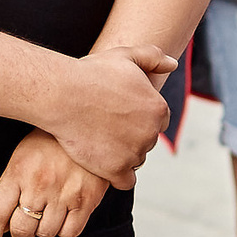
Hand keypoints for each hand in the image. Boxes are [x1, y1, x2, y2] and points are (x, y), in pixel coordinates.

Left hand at [0, 129, 111, 236]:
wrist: (89, 124)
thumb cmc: (52, 140)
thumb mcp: (23, 155)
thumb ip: (12, 188)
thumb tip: (3, 225)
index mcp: (18, 171)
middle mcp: (39, 185)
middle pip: (21, 230)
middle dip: (20, 235)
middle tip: (24, 229)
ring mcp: (64, 194)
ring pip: (45, 233)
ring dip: (43, 229)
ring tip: (48, 212)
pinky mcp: (86, 200)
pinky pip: (69, 233)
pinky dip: (64, 230)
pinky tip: (64, 214)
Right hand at [42, 45, 173, 184]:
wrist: (63, 95)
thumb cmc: (91, 73)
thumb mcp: (125, 55)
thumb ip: (154, 57)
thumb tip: (173, 64)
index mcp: (158, 108)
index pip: (158, 120)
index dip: (139, 116)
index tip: (121, 113)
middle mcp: (151, 133)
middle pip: (147, 140)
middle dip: (132, 135)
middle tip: (107, 125)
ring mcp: (134, 153)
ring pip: (136, 160)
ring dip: (123, 154)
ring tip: (100, 140)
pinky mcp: (116, 170)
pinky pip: (125, 181)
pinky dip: (117, 175)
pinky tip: (102, 163)